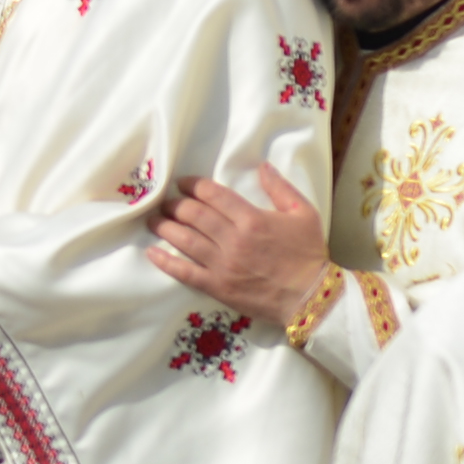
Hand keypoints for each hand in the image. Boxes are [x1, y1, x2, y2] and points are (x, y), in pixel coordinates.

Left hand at [148, 164, 330, 323]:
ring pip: (185, 240)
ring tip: (153, 220)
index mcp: (251, 219)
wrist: (311, 296)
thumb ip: (280, 188)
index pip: (213, 195)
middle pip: (193, 215)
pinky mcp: (218, 287)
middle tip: (165, 201)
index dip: (193, 185)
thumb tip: (261, 166)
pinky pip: (186, 273)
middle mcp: (233, 239)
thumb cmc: (308, 253)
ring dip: (165, 227)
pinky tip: (152, 252)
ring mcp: (223, 265)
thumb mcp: (303, 213)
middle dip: (175, 204)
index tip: (182, 183)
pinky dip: (166, 262)